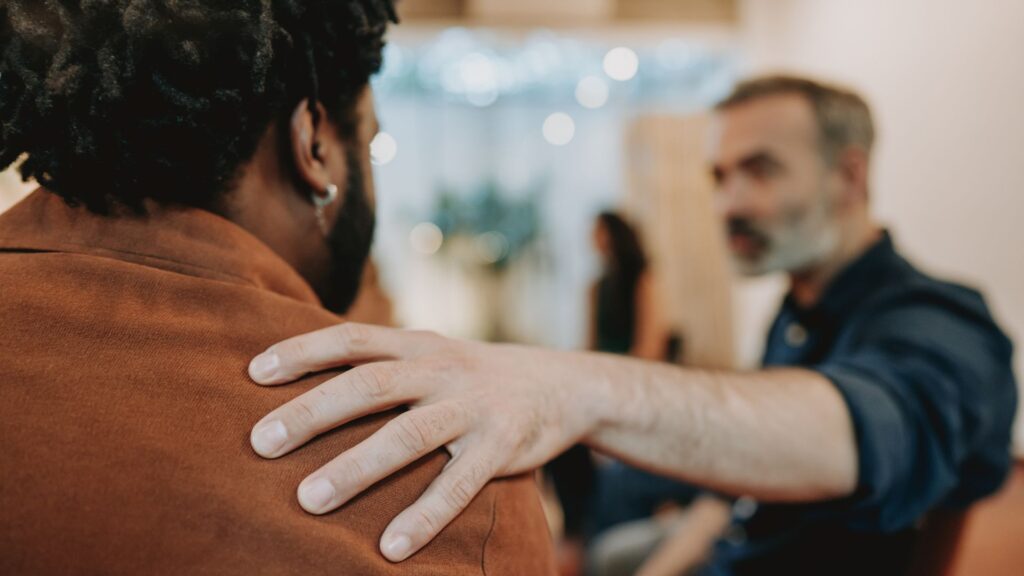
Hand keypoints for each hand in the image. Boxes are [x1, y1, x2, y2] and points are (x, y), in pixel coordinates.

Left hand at [247, 323, 607, 561]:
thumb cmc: (474, 377)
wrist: (562, 384)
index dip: (303, 351)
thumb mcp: (433, 353)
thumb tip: (304, 379)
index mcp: (418, 344)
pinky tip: (390, 547)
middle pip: (370, 384)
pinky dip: (424, 516)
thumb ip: (383, 361)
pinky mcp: (501, 446)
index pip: (353, 338)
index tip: (254, 373)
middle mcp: (442, 369)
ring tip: (308, 500)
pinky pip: (459, 484)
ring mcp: (473, 407)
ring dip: (356, 467)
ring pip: (408, 435)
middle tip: (261, 443)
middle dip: (313, 413)